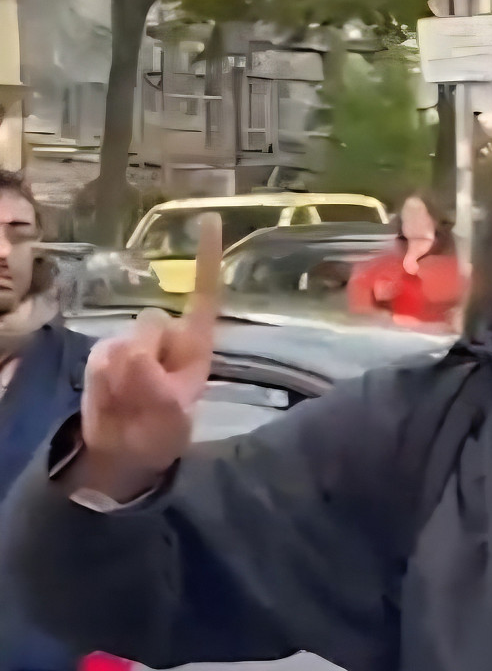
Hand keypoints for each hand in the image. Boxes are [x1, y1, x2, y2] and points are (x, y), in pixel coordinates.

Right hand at [75, 213, 222, 499]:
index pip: (204, 296)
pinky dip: (106, 387)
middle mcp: (164, 336)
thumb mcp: (171, 419)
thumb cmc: (161, 433)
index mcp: (195, 345)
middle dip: (147, 360)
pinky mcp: (104, 352)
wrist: (124, 452)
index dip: (206, 259)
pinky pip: (101, 362)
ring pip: (124, 345)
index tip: (211, 219)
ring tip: (132, 403)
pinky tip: (114, 400)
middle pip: (151, 324)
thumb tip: (134, 353)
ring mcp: (131, 341)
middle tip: (150, 398)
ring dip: (126, 381)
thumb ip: (156, 386)